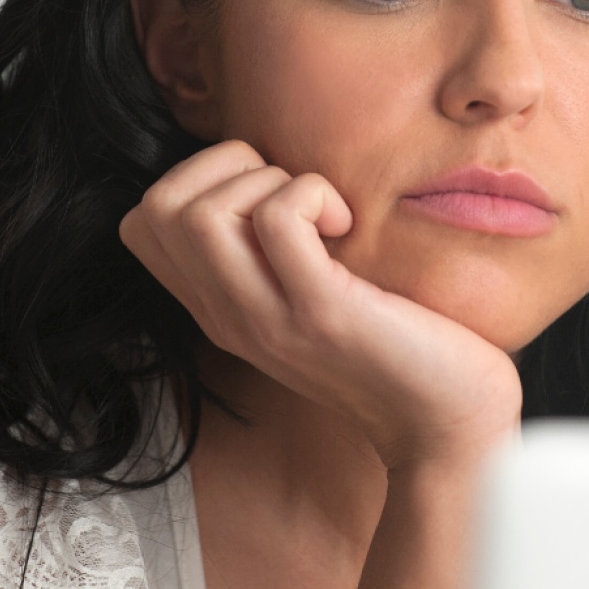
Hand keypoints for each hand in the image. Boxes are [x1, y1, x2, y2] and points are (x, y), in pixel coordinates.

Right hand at [120, 141, 520, 470]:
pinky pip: (279, 220)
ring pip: (200, 213)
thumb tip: (266, 170)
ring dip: (267, 181)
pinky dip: (315, 194)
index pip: (141, 223)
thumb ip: (270, 252)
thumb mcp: (306, 296)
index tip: (264, 194)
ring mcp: (267, 318)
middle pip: (157, 208)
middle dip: (224, 166)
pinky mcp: (319, 313)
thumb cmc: (395, 342)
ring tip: (321, 212)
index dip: (195, 178)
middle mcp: (228, 316)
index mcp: (220, 307)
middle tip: (291, 194)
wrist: (447, 422)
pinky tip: (348, 225)